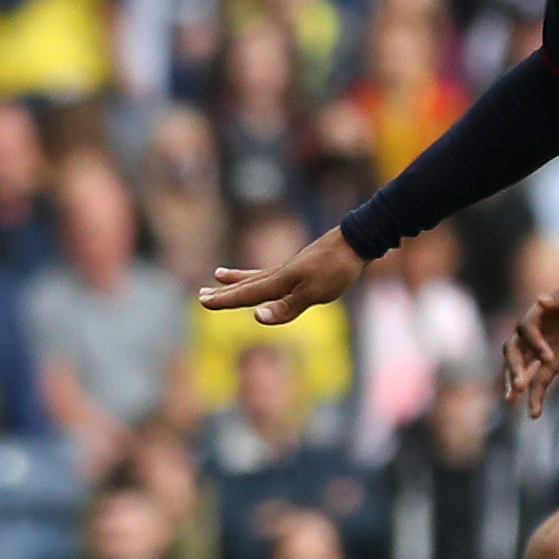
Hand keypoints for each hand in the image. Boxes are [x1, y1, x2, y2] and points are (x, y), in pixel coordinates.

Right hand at [199, 227, 365, 326]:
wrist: (357, 241)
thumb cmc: (338, 269)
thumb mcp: (315, 293)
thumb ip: (286, 307)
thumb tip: (256, 317)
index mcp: (281, 281)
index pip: (248, 294)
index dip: (225, 300)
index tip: (202, 302)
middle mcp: (281, 273)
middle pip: (247, 284)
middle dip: (225, 292)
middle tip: (200, 295)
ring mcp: (292, 268)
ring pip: (257, 276)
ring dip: (237, 279)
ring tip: (219, 275)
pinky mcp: (303, 266)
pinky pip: (272, 273)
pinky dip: (260, 275)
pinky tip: (265, 275)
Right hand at [503, 272, 558, 417]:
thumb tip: (540, 301)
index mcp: (539, 313)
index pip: (525, 328)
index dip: (534, 342)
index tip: (549, 356)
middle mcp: (535, 332)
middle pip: (515, 350)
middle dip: (515, 366)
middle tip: (519, 384)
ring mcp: (542, 349)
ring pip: (522, 368)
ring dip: (516, 383)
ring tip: (511, 401)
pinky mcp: (554, 363)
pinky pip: (539, 381)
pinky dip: (535, 396)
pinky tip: (533, 414)